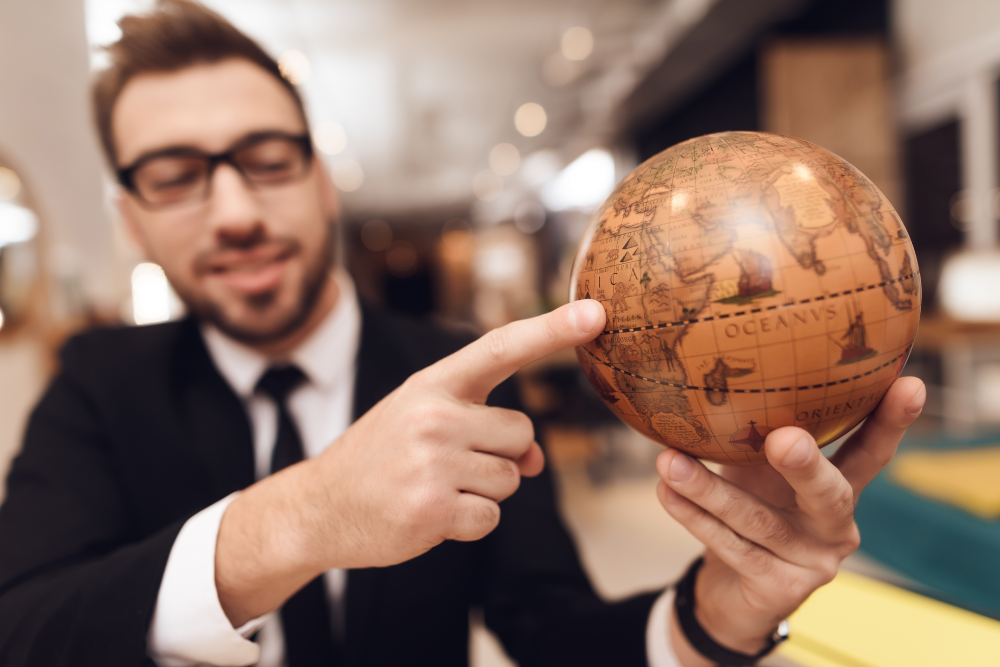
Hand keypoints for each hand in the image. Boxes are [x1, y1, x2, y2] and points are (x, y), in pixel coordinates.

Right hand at [215, 300, 606, 625]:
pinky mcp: (432, 508)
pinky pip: (491, 517)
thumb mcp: (424, 423)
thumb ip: (483, 426)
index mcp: (432, 384)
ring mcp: (432, 462)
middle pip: (522, 433)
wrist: (317, 507)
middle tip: (450, 463)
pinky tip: (431, 514)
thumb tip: (536, 458)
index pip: (501, 348)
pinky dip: (469, 523)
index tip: (597, 313)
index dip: (551, 330)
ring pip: (510, 478)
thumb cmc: (380, 459)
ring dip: (483, 491)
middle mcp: (433, 415)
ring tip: (434, 486)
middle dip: (501, 455)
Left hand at [656, 376, 925, 665]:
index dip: (891, 420)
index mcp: (841, 489)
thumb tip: (713, 376)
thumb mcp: (755, 471)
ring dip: (709, 490)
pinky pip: (731, 546)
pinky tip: (667, 493)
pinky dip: (694, 517)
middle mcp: (836, 526)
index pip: (871, 451)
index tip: (909, 383)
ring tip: (670, 462)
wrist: (731, 593)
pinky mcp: (779, 589)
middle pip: (829, 493)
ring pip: (758, 521)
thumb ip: (751, 436)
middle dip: (806, 465)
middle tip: (783, 439)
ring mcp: (812, 562)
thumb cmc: (749, 512)